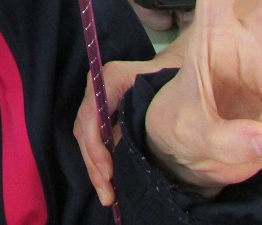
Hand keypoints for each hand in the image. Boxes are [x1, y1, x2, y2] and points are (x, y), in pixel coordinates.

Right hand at [74, 48, 183, 204]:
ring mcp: (97, 100)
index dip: (96, 147)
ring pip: (85, 137)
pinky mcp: (102, 113)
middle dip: (94, 164)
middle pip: (84, 129)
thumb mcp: (167, 89)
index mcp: (110, 77)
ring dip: (94, 167)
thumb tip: (139, 144)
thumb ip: (151, 111)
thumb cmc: (175, 77)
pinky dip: (99, 162)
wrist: (176, 67)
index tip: (109, 173)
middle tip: (107, 193)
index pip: (91, 115)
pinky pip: (93, 139)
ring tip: (108, 194)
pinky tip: (110, 182)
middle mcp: (98, 87)